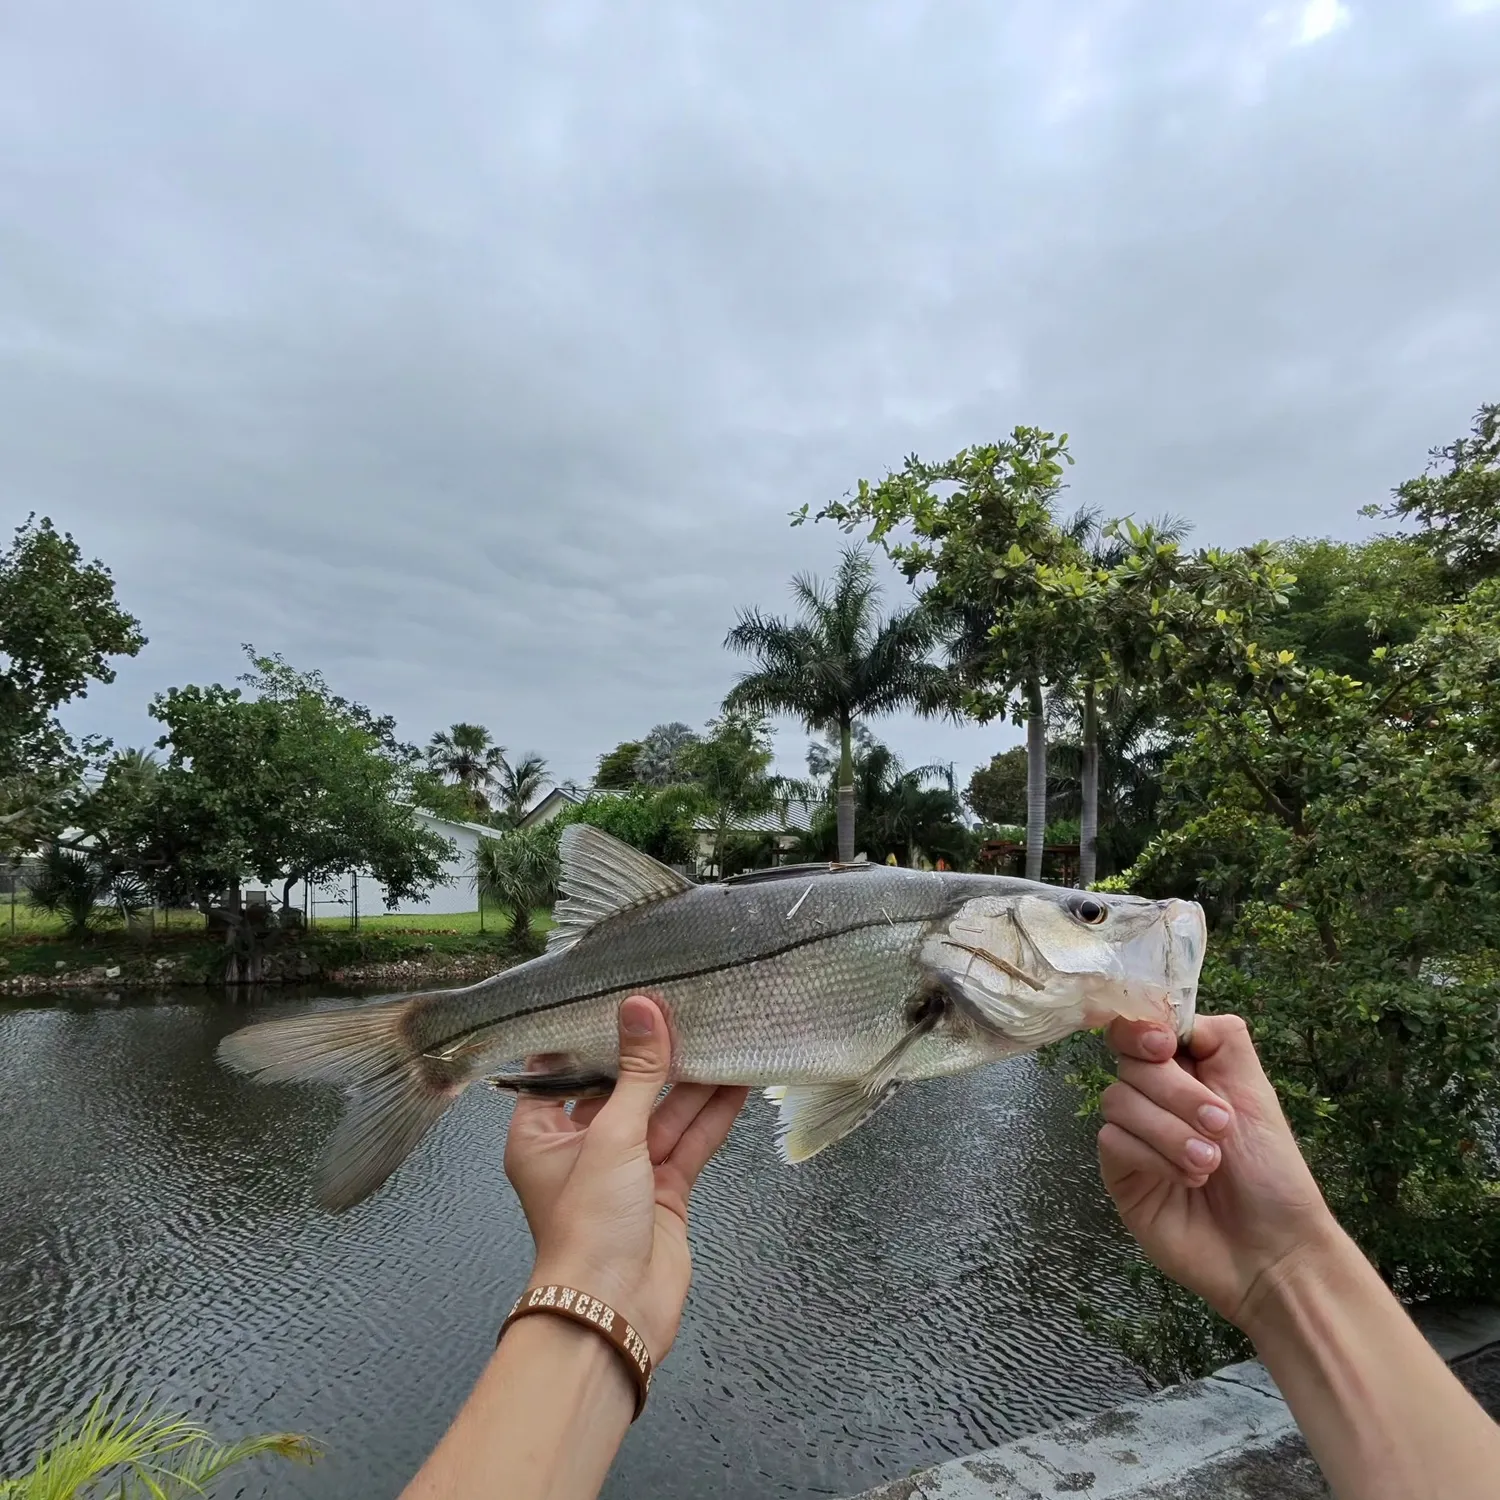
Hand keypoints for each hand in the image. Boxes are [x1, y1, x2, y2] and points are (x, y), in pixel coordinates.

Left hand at [503, 995, 747, 1365]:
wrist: (616, 1311)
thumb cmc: (590, 1219)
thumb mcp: (611, 1135)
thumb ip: (636, 1071)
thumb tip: (643, 1006)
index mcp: (541, 1133)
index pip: (564, 1070)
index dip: (593, 1034)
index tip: (622, 992)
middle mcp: (581, 1147)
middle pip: (620, 1088)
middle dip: (653, 1054)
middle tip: (686, 1003)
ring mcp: (627, 1170)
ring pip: (662, 1113)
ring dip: (693, 1080)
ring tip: (724, 1031)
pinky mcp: (665, 1190)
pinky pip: (689, 1141)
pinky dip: (712, 1114)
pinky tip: (740, 1079)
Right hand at [1098, 1012, 1339, 1328]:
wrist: (1274, 1251)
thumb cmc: (1273, 1174)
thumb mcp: (1257, 1094)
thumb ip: (1221, 1040)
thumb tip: (1180, 1015)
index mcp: (1187, 1071)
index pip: (1140, 1029)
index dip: (1142, 1029)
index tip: (1166, 1047)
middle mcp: (1154, 1097)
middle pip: (1129, 1062)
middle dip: (1176, 1092)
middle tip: (1221, 1124)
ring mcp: (1134, 1135)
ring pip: (1118, 1101)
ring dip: (1170, 1131)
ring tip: (1209, 1164)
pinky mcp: (1120, 1173)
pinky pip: (1114, 1143)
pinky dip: (1153, 1158)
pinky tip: (1186, 1181)